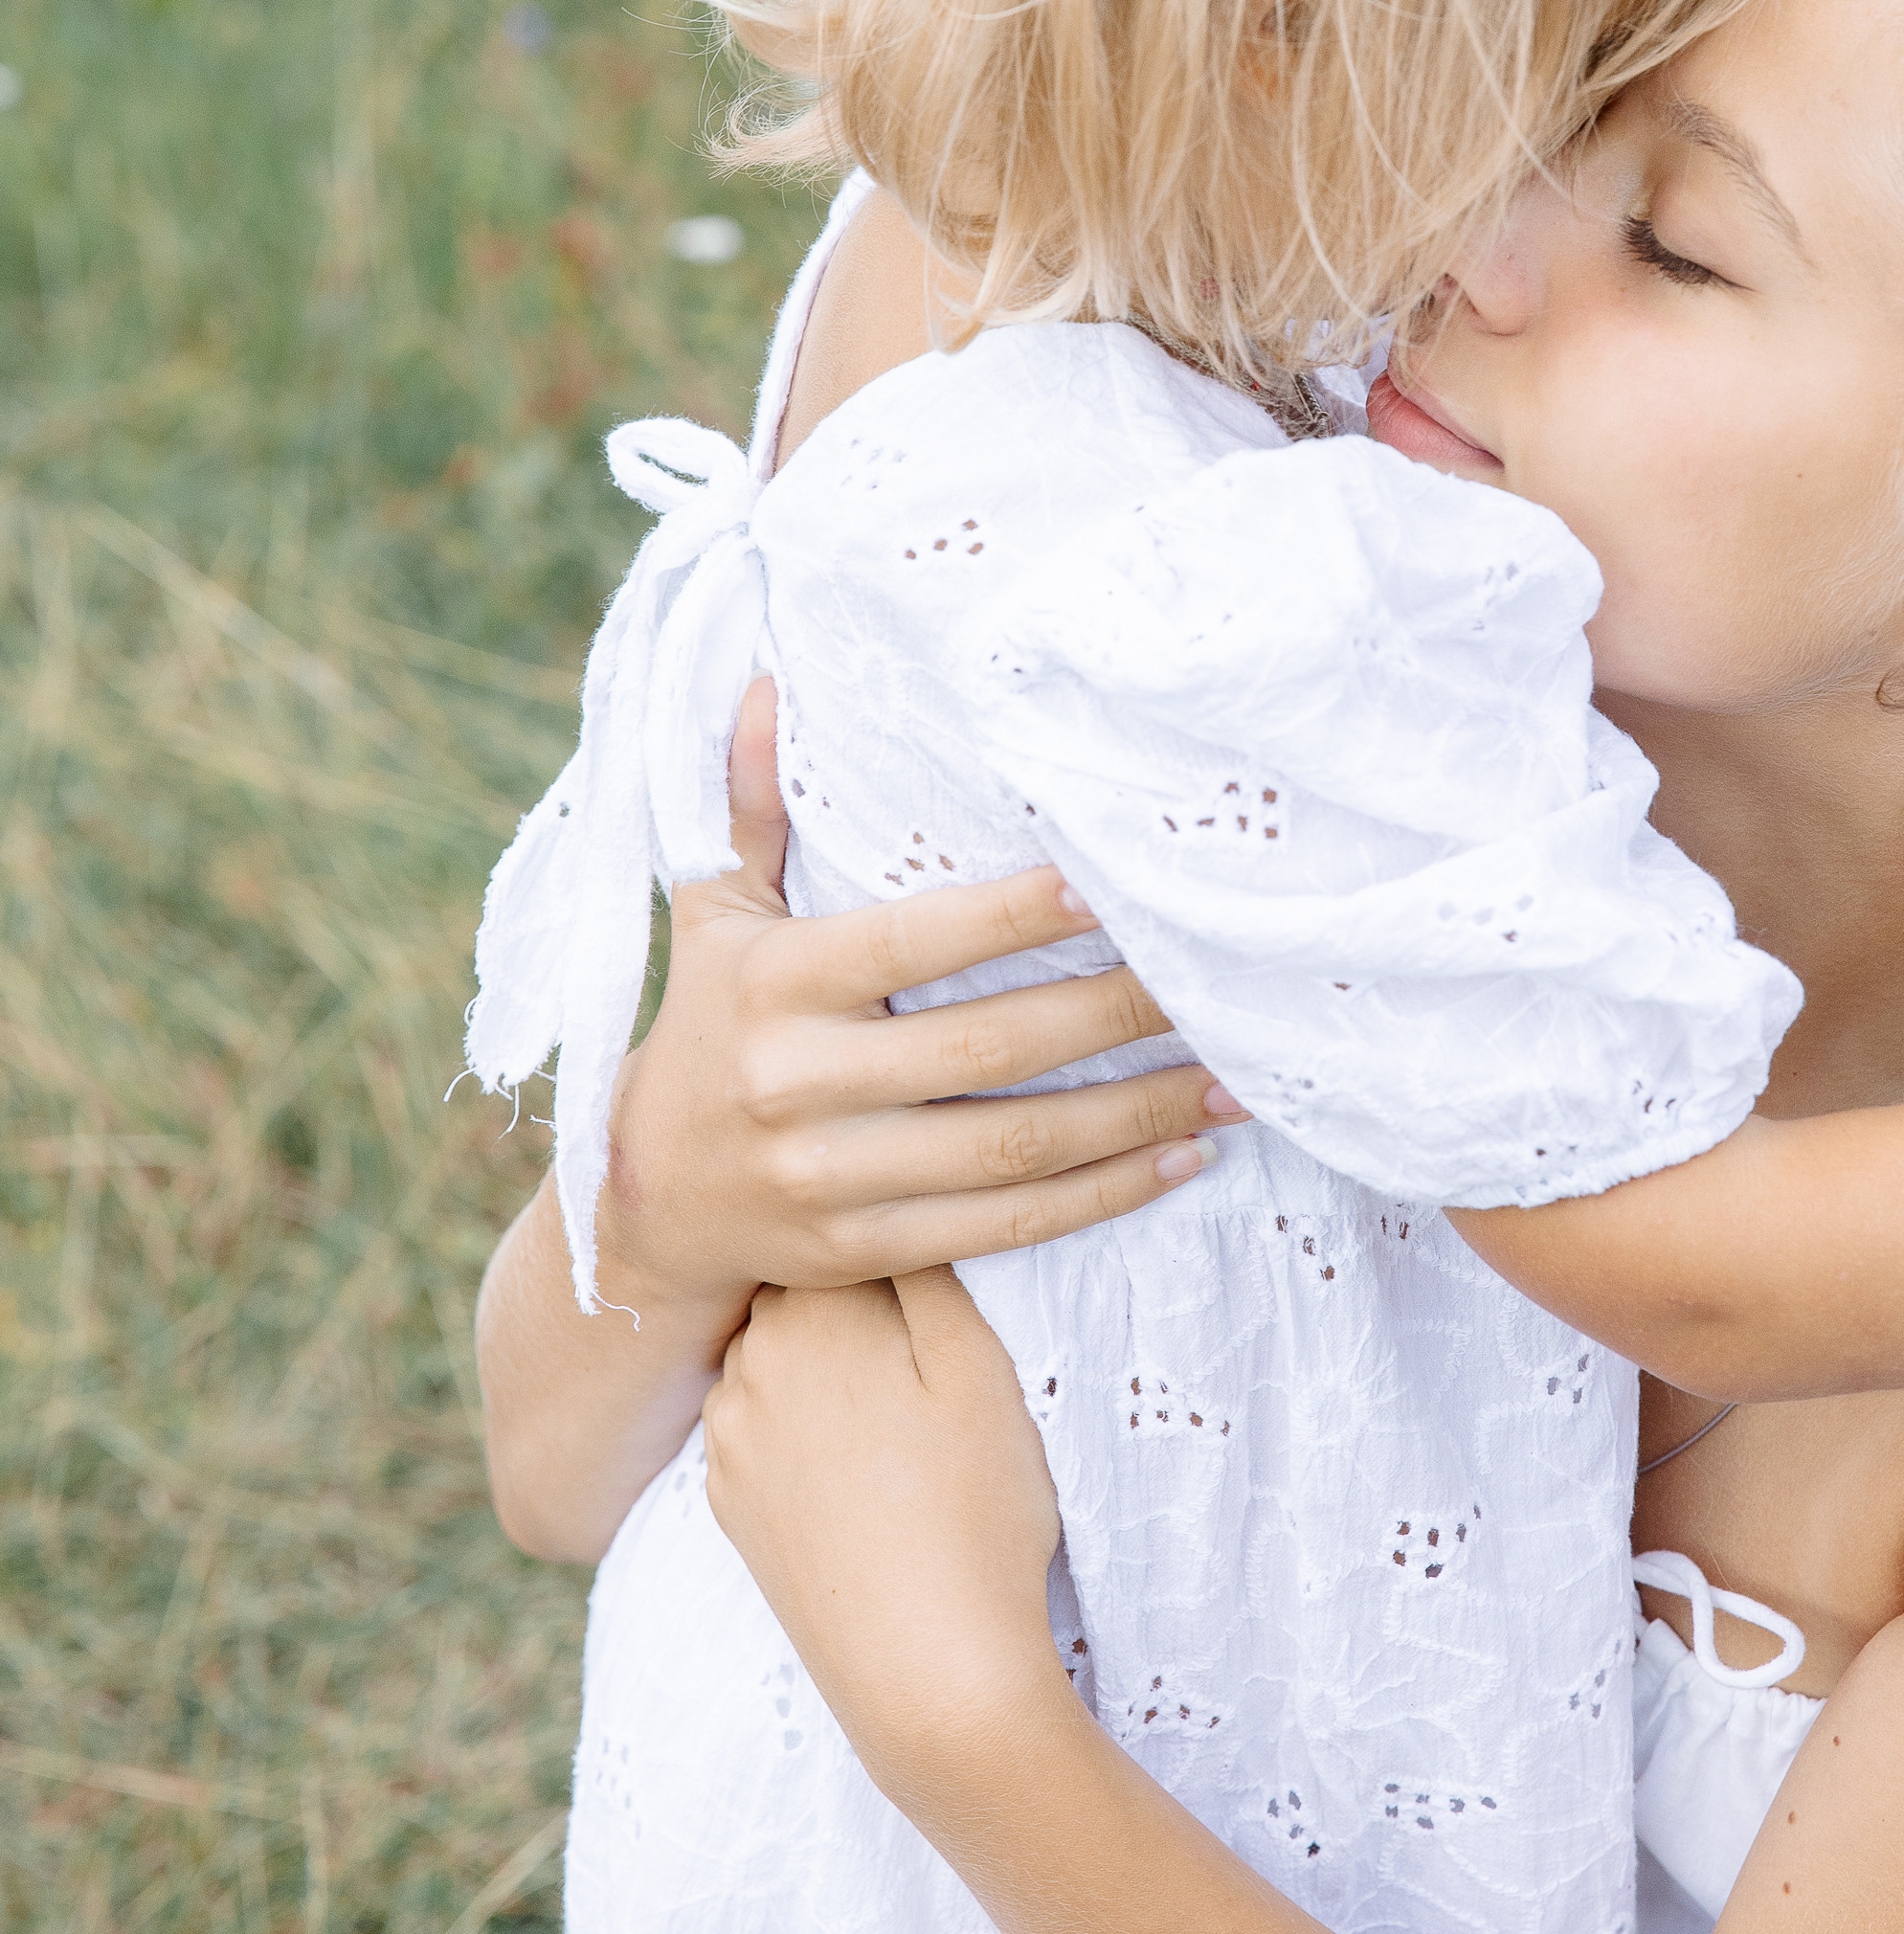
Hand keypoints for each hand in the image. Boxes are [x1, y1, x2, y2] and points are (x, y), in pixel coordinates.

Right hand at [597, 678, 1247, 1318]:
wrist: (640, 1202)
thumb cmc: (704, 1024)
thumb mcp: (713, 914)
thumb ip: (750, 807)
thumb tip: (769, 684)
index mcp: (775, 983)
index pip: (917, 942)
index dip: (1018, 916)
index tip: (1115, 887)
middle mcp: (799, 1082)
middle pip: (991, 1048)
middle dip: (1116, 1015)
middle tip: (1213, 985)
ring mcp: (831, 1178)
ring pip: (1013, 1148)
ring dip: (1136, 1115)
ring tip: (1233, 1079)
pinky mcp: (864, 1250)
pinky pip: (1005, 1226)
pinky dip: (1102, 1196)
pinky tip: (1182, 1159)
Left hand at [702, 1269, 1067, 1804]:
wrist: (927, 1673)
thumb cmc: (976, 1510)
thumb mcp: (979, 1363)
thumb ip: (927, 1263)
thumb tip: (891, 1206)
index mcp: (809, 1309)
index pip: (842, 1223)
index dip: (895, 1232)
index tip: (938, 1260)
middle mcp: (746, 1361)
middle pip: (801, 1285)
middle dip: (854, 1297)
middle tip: (928, 1341)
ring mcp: (727, 1437)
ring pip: (777, 1354)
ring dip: (826, 1360)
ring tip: (901, 1408)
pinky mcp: (727, 1503)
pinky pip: (762, 1425)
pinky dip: (804, 1425)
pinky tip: (862, 1462)